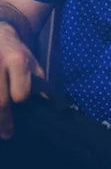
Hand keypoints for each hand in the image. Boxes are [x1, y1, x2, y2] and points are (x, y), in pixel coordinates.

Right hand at [0, 22, 44, 138]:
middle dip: (4, 121)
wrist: (0, 35)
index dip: (21, 99)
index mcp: (18, 61)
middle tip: (7, 134)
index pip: (20, 91)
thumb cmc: (18, 52)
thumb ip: (40, 83)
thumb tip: (47, 104)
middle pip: (0, 101)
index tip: (21, 104)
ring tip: (0, 129)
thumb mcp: (33, 63)